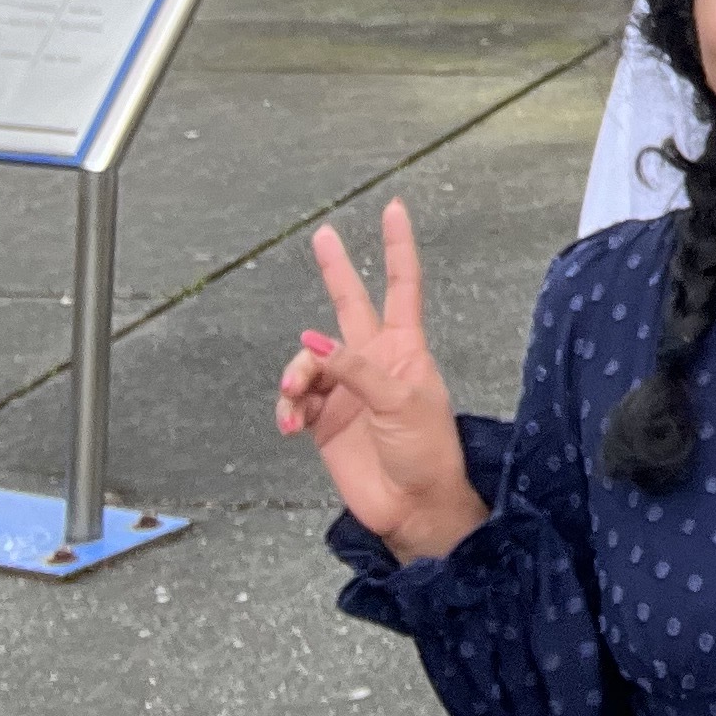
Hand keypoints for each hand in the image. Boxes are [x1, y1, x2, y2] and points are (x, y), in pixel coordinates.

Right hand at [274, 200, 488, 562]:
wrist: (412, 507)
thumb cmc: (426, 451)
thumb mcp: (401, 402)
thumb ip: (357, 369)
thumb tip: (316, 343)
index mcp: (406, 349)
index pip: (402, 286)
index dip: (397, 248)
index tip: (394, 208)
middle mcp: (375, 361)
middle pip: (351, 304)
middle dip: (336, 270)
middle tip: (322, 234)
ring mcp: (348, 389)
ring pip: (309, 359)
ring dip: (296, 374)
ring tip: (294, 398)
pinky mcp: (324, 420)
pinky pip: (297, 398)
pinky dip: (289, 406)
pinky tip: (291, 424)